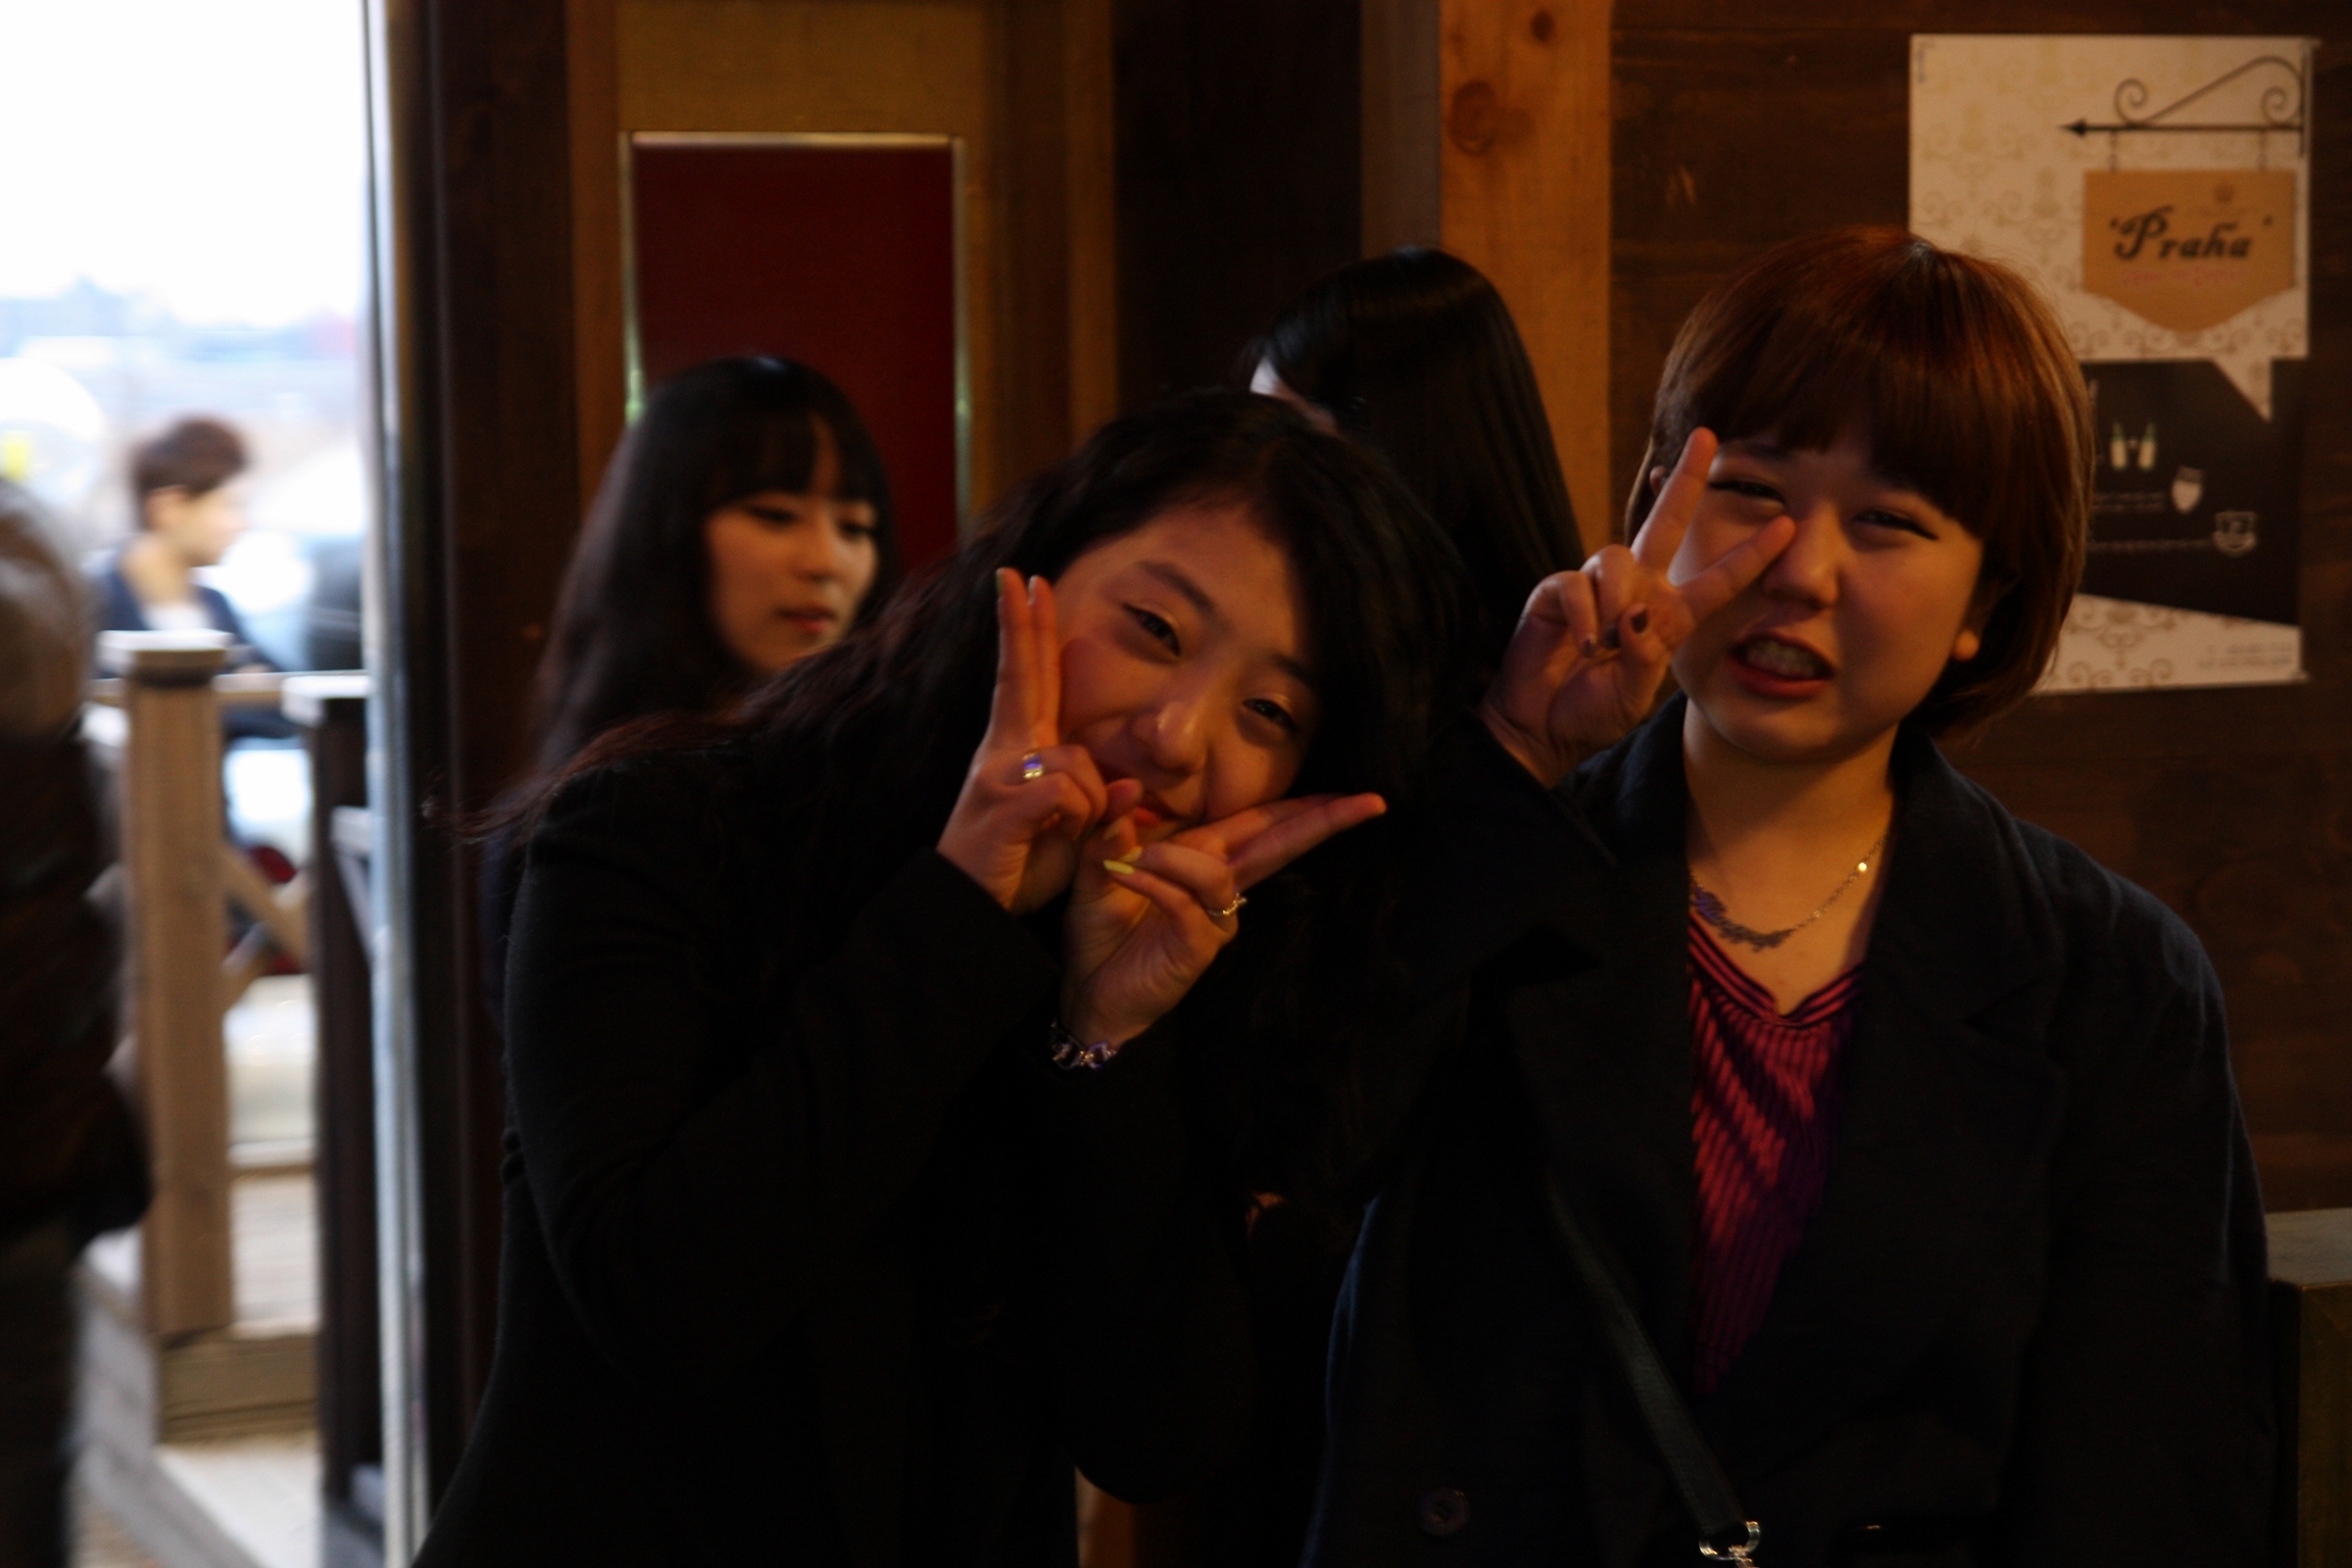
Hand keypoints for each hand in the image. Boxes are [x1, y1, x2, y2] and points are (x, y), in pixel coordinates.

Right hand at [937, 570, 1141, 911]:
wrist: (968, 909)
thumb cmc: (1016, 868)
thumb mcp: (1068, 834)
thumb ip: (1097, 804)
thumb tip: (1131, 786)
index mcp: (1016, 750)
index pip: (1026, 677)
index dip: (1026, 630)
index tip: (1023, 583)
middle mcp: (1003, 751)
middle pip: (1021, 675)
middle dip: (1021, 622)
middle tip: (1016, 573)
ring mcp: (1000, 772)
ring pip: (1078, 761)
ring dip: (1088, 806)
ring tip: (1064, 837)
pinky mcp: (1006, 799)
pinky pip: (1070, 791)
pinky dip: (1078, 820)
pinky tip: (1053, 839)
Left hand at [1059, 793, 1386, 1047]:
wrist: (1086, 992)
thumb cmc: (1099, 932)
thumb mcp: (1096, 868)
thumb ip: (1111, 829)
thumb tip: (1127, 785)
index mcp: (1204, 858)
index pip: (1262, 824)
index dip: (1304, 807)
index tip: (1348, 790)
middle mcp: (1220, 886)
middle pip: (1279, 845)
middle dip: (1322, 821)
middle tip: (1368, 802)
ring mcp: (1215, 920)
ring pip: (1218, 872)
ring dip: (1176, 857)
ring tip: (1130, 860)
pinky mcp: (1198, 948)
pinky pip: (1187, 903)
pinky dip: (1156, 882)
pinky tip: (1125, 874)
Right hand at [1477, 429, 1794, 786]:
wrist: (1540, 729)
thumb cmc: (1591, 713)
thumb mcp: (1634, 696)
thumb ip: (1646, 657)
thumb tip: (1635, 615)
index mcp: (1669, 617)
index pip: (1718, 580)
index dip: (1751, 555)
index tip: (1788, 526)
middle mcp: (1636, 592)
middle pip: (1665, 523)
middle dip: (1686, 481)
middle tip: (1707, 437)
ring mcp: (1594, 590)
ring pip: (1615, 557)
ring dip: (1615, 601)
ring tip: (1604, 647)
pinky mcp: (1554, 594)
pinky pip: (1574, 585)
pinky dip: (1582, 617)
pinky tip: (1582, 646)